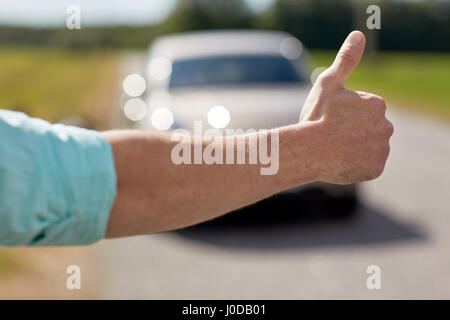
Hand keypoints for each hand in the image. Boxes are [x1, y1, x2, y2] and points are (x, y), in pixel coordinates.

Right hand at [299, 31, 393, 183]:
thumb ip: (346, 60)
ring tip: (333, 149)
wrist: (308, 151)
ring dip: (354, 148)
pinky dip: (355, 165)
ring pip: (368, 147)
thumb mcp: (328, 83)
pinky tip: (339, 162)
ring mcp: (381, 150)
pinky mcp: (375, 170)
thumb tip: (359, 35)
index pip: (363, 111)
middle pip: (367, 129)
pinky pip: (367, 166)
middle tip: (330, 135)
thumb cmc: (316, 116)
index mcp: (376, 104)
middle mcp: (386, 126)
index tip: (330, 119)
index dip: (344, 115)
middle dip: (352, 131)